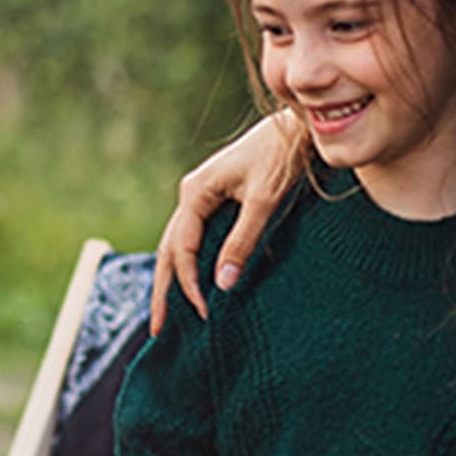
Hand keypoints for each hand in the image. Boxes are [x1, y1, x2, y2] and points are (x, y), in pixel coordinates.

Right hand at [151, 109, 303, 334]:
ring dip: (173, 279)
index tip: (203, 312)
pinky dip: (190, 264)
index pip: (181, 249)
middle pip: (168, 250)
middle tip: (158, 329)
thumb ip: (242, 241)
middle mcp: (191, 195)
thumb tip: (223, 284)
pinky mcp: (216, 200)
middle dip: (163, 290)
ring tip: (168, 313)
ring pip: (178, 245)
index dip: (188, 284)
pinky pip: (195, 238)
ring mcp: (201, 197)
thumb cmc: (282, 157)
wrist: (297, 127)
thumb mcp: (264, 201)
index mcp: (195, 192)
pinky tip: (194, 283)